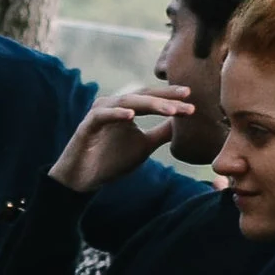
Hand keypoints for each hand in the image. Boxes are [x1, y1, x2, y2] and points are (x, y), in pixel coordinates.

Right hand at [50, 82, 193, 193]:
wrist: (83, 179)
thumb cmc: (112, 159)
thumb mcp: (144, 146)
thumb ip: (161, 133)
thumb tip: (184, 124)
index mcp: (126, 107)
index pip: (151, 98)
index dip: (170, 96)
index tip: (191, 96)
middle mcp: (112, 105)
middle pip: (142, 96)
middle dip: (164, 96)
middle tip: (186, 96)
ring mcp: (98, 113)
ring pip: (126, 103)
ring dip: (149, 105)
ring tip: (170, 109)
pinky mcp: (86, 126)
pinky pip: (102, 116)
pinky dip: (116, 114)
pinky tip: (131, 116)